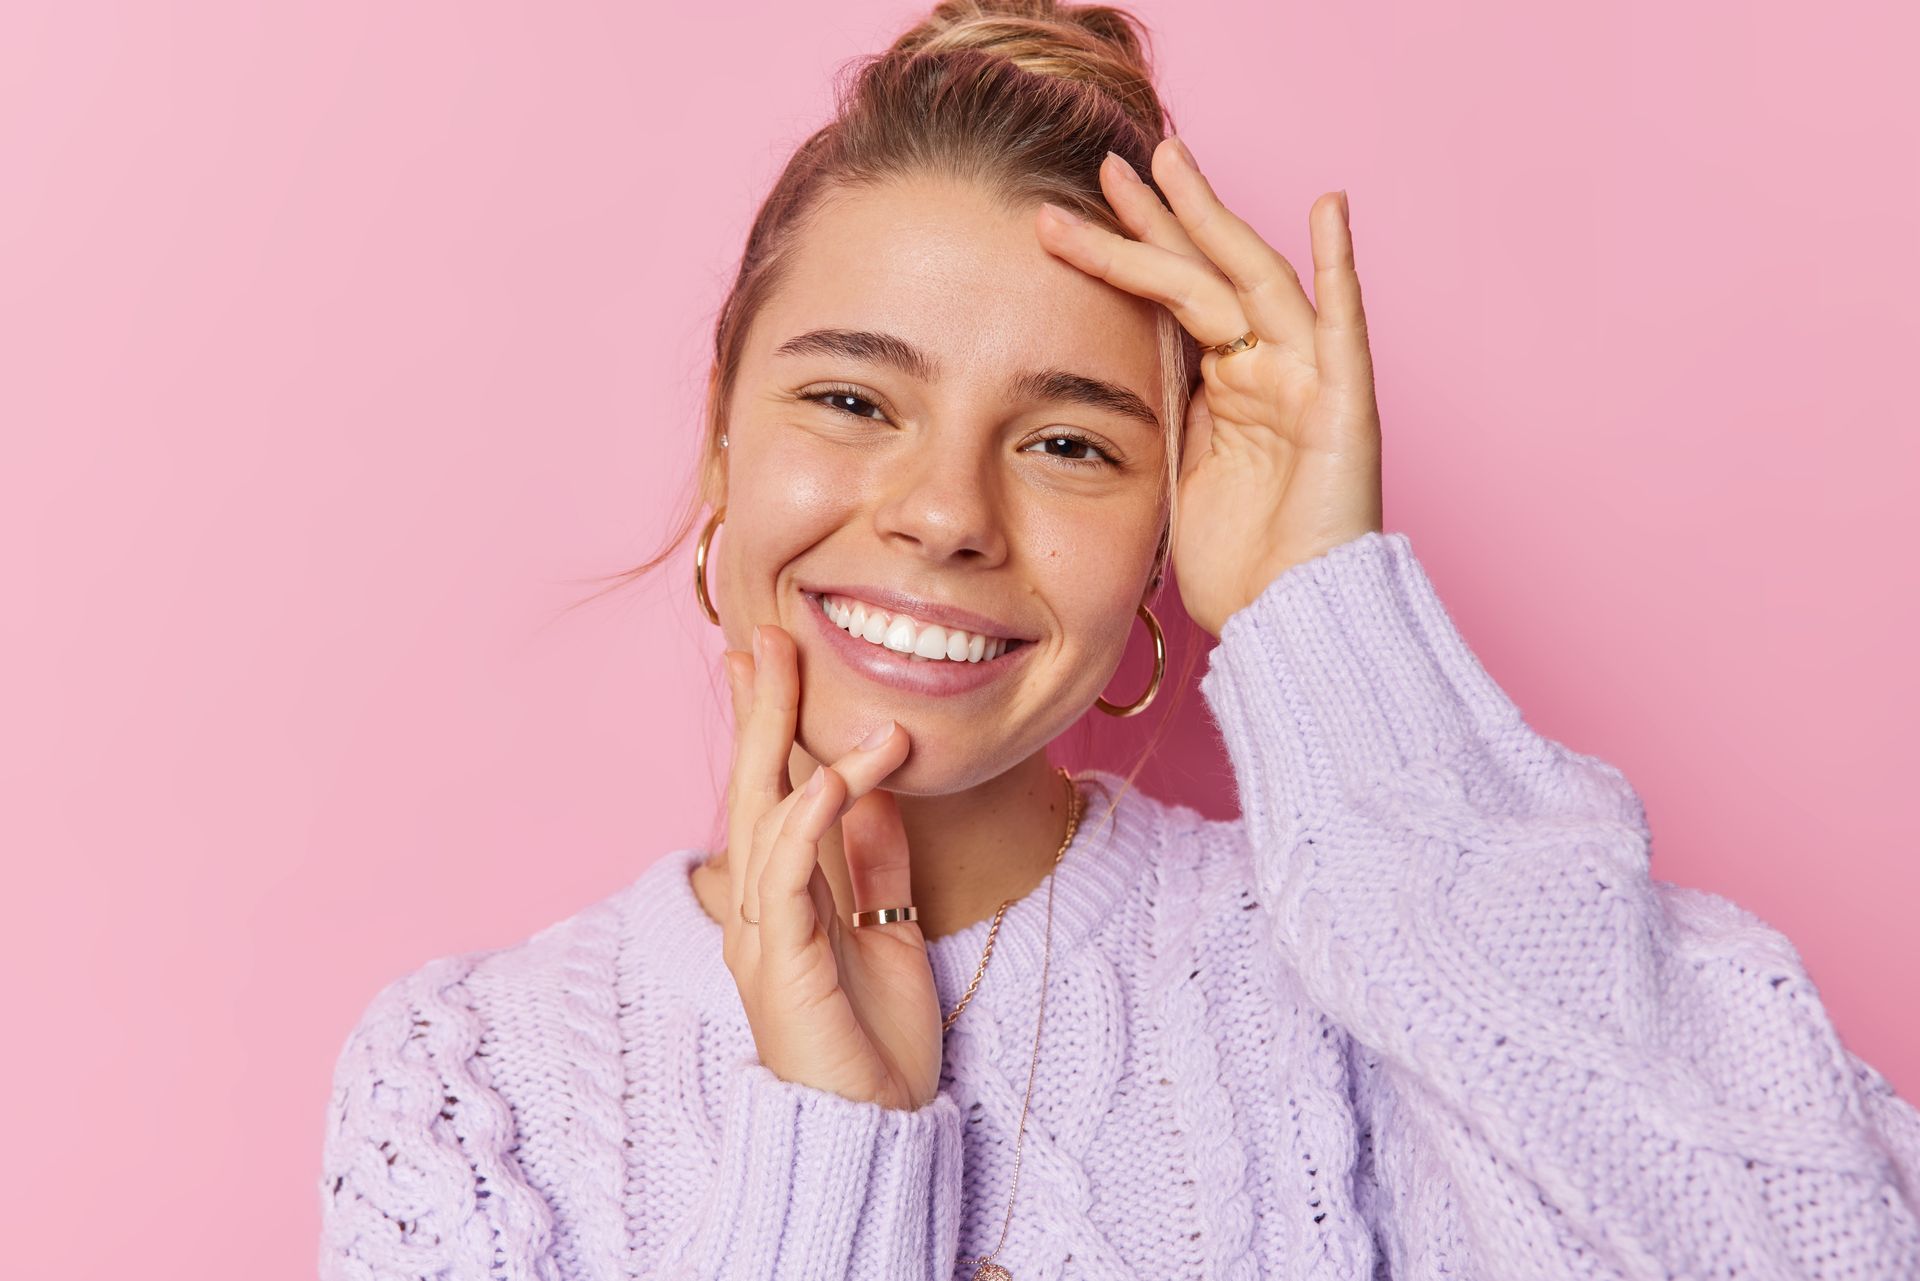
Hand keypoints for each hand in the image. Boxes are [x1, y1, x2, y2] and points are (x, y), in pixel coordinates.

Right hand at [718, 623, 944, 1110]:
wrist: (871, 1131)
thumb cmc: (874, 1042)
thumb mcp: (890, 933)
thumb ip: (877, 865)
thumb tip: (880, 790)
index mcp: (785, 900)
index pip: (771, 794)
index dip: (770, 726)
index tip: (774, 658)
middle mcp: (760, 910)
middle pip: (751, 790)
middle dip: (757, 711)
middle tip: (763, 636)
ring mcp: (763, 936)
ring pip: (760, 819)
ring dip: (785, 743)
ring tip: (801, 674)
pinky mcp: (782, 965)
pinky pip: (787, 879)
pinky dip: (806, 821)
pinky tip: (832, 774)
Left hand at [1035, 137, 1384, 638]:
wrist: (1290, 623)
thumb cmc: (1239, 567)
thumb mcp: (1172, 475)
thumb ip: (1158, 413)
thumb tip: (1101, 372)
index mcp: (1225, 388)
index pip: (1172, 302)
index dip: (1125, 255)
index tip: (1068, 218)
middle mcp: (1268, 371)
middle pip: (1206, 276)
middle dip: (1157, 219)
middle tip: (1109, 167)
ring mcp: (1308, 382)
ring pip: (1253, 283)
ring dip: (1211, 221)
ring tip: (1171, 162)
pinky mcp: (1345, 408)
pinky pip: (1343, 328)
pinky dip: (1340, 268)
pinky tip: (1328, 210)